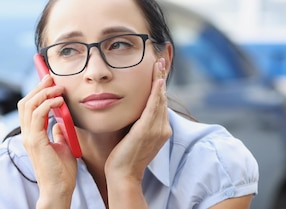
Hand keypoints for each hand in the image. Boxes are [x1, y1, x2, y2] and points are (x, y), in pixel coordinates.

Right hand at [17, 75, 77, 202]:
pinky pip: (38, 115)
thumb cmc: (62, 172)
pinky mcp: (35, 141)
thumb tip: (60, 122)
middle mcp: (27, 134)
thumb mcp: (62, 146)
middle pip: (25, 102)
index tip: (48, 81)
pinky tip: (59, 101)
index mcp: (32, 135)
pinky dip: (47, 104)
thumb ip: (58, 133)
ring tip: (58, 88)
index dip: (36, 92)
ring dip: (43, 93)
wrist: (59, 189)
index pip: (29, 107)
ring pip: (28, 105)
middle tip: (51, 78)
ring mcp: (29, 137)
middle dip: (38, 87)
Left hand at [104, 58, 171, 181]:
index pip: (160, 102)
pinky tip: (157, 81)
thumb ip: (136, 122)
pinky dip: (156, 94)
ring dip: (159, 80)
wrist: (123, 175)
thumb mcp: (133, 136)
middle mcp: (162, 128)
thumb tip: (131, 109)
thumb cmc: (123, 157)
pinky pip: (153, 108)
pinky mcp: (147, 131)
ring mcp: (157, 130)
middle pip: (162, 98)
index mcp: (160, 129)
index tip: (158, 69)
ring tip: (158, 63)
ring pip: (159, 100)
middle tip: (160, 59)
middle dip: (161, 77)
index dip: (160, 85)